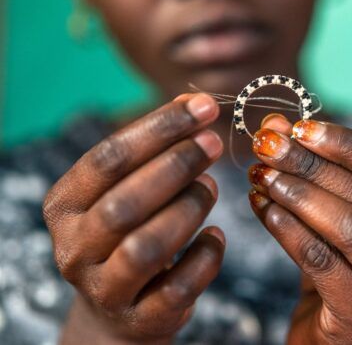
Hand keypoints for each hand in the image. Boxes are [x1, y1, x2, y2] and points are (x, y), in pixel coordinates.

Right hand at [43, 93, 225, 343]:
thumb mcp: (128, 186)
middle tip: (213, 143)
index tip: (204, 108)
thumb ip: (155, 145)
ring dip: (189, 209)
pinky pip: (178, 288)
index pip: (108, 158)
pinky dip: (205, 258)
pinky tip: (216, 236)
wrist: (119, 303)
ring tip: (213, 187)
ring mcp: (103, 288)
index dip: (160, 128)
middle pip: (125, 203)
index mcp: (65, 204)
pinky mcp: (139, 318)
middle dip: (177, 165)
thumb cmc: (127, 229)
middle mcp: (74, 247)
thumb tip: (192, 103)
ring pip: (147, 247)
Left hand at [248, 115, 351, 344]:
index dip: (349, 145)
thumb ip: (317, 171)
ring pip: (351, 228)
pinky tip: (265, 209)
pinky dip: (289, 230)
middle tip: (269, 145)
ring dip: (299, 195)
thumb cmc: (345, 269)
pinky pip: (323, 262)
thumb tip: (276, 126)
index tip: (302, 128)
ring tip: (262, 175)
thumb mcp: (340, 216)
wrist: (337, 339)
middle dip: (311, 165)